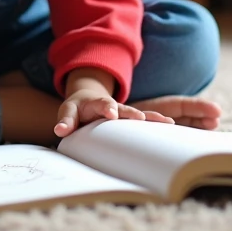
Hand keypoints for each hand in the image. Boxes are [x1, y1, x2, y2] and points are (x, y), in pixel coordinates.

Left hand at [54, 86, 172, 137]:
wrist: (88, 100)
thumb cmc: (78, 110)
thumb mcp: (68, 112)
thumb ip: (66, 121)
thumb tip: (59, 131)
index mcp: (96, 103)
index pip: (101, 104)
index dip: (106, 108)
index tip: (111, 113)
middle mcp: (113, 106)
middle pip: (124, 109)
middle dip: (132, 113)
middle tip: (141, 117)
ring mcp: (123, 113)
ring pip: (139, 114)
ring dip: (152, 118)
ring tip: (167, 122)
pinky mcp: (130, 120)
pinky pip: (145, 122)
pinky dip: (157, 124)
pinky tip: (172, 128)